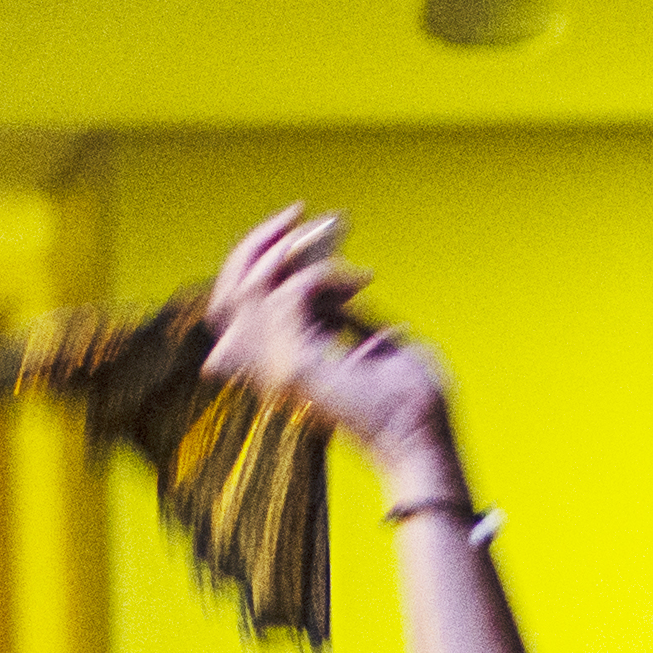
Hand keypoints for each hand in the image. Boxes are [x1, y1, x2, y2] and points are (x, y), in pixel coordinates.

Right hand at [204, 201, 460, 488]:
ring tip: (340, 242)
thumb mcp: (371, 344)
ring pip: (249, 287)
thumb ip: (340, 318)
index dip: (263, 257)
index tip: (307, 229)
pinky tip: (361, 280)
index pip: (240, 302)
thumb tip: (328, 287)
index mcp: (282, 364)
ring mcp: (278, 369)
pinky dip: (325, 275)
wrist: (423, 439)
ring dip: (299, 251)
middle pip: (229, 290)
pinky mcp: (296, 365)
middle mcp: (270, 368)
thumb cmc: (411, 401)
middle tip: (302, 212)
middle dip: (262, 240)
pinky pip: (289, 294)